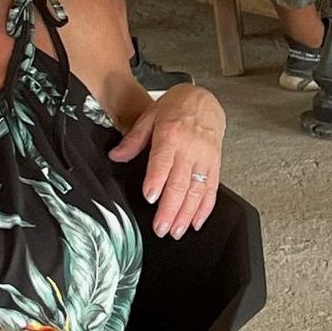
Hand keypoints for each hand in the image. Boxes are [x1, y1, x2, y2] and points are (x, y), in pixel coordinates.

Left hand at [109, 84, 225, 236]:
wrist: (205, 99)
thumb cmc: (177, 106)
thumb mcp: (150, 116)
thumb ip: (133, 140)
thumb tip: (116, 156)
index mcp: (171, 135)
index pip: (163, 162)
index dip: (157, 181)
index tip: (151, 198)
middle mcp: (190, 148)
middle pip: (181, 182)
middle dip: (171, 209)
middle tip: (162, 228)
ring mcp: (205, 158)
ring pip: (198, 190)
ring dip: (187, 213)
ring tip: (177, 231)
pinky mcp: (215, 165)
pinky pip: (212, 189)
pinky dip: (205, 208)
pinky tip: (196, 221)